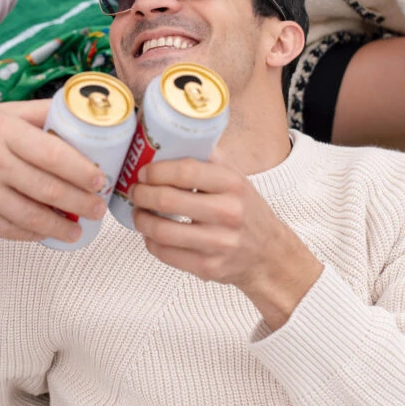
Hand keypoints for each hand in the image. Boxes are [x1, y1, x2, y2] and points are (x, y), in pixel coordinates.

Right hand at [0, 99, 107, 242]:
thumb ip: (38, 114)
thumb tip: (78, 116)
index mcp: (3, 132)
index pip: (54, 155)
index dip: (82, 171)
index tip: (100, 180)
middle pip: (48, 189)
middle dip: (81, 203)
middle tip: (98, 208)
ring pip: (32, 217)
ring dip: (62, 226)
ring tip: (79, 228)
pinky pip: (11, 231)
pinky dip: (34, 234)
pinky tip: (48, 232)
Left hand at [131, 153, 322, 329]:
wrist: (268, 254)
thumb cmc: (246, 211)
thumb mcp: (237, 179)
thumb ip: (209, 159)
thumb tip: (174, 138)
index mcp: (233, 184)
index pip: (185, 170)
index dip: (156, 170)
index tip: (144, 171)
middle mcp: (229, 213)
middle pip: (167, 199)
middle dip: (142, 193)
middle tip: (136, 191)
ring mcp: (219, 243)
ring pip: (162, 231)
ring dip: (141, 219)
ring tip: (139, 212)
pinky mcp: (208, 267)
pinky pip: (165, 254)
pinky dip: (150, 242)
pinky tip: (151, 234)